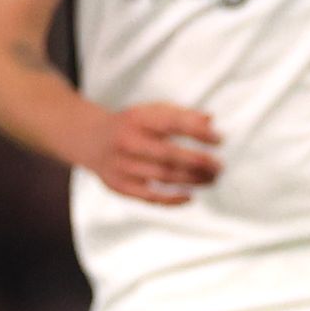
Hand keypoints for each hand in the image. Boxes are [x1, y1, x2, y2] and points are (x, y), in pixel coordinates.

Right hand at [84, 101, 221, 205]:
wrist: (90, 139)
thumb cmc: (132, 124)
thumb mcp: (151, 112)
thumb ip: (181, 114)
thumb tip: (211, 120)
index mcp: (138, 118)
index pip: (172, 124)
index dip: (198, 132)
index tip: (220, 139)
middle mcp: (127, 141)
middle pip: (168, 154)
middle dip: (199, 161)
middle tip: (220, 166)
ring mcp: (121, 165)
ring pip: (162, 176)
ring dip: (192, 180)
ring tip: (212, 179)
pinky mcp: (118, 185)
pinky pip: (149, 196)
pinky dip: (172, 199)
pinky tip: (190, 196)